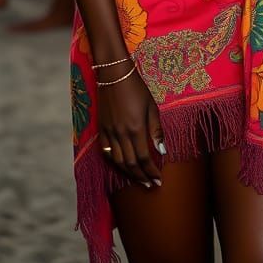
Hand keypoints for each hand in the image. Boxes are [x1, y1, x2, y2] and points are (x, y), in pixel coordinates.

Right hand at [97, 68, 164, 187]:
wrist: (114, 76)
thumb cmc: (137, 89)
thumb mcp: (152, 107)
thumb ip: (156, 130)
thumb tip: (162, 151)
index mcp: (135, 129)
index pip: (143, 158)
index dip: (150, 171)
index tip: (158, 180)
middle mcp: (120, 134)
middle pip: (130, 164)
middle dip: (141, 177)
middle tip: (151, 186)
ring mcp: (108, 133)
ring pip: (117, 162)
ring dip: (128, 174)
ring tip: (139, 181)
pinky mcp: (100, 131)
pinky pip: (105, 153)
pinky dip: (114, 164)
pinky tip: (121, 168)